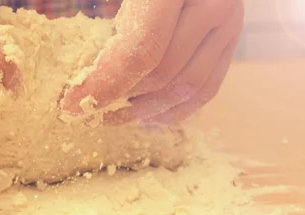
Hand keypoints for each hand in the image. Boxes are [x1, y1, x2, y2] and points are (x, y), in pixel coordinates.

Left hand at [62, 0, 243, 124]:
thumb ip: (107, 20)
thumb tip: (79, 81)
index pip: (143, 48)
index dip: (106, 83)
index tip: (73, 103)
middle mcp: (213, 5)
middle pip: (164, 72)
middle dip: (122, 98)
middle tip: (88, 110)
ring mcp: (229, 24)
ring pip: (188, 87)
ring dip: (147, 110)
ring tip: (114, 114)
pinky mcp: (232, 42)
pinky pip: (206, 88)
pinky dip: (174, 109)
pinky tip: (144, 115)